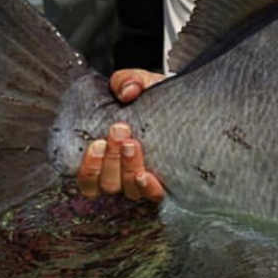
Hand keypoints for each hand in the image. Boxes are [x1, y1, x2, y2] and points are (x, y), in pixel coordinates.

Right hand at [76, 69, 165, 201]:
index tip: (97, 142)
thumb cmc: (157, 99)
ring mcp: (145, 181)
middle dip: (111, 158)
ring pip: (127, 190)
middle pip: (108, 184)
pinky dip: (148, 188)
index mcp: (108, 158)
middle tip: (119, 131)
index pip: (88, 181)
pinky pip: (154, 197)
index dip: (89, 168)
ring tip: (132, 144)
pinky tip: (146, 175)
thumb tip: (126, 90)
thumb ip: (127, 81)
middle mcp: (124, 175)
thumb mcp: (141, 84)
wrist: (188, 104)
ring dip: (126, 168)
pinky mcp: (168, 184)